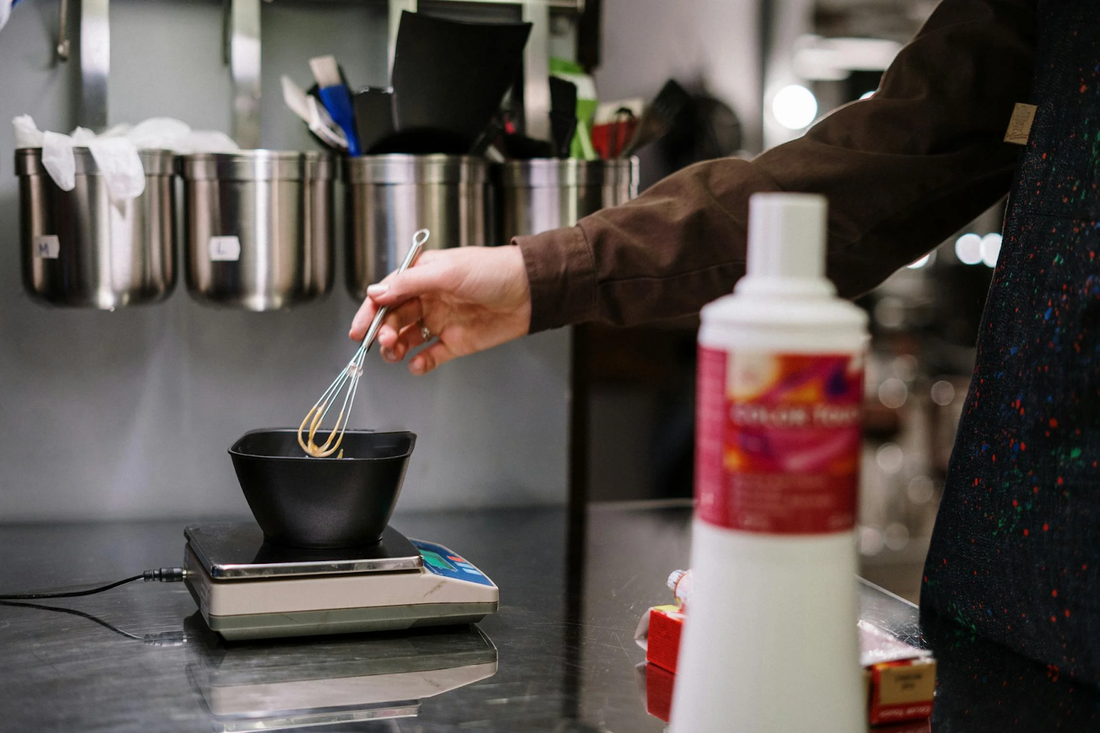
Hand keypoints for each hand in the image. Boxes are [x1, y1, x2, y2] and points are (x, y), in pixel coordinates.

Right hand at [350, 245, 531, 374]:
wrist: (530, 291)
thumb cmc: (493, 271)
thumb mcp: (448, 271)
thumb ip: (410, 283)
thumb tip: (376, 292)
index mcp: (423, 275)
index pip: (387, 293)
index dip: (370, 311)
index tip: (359, 329)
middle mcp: (428, 298)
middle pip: (394, 318)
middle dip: (383, 331)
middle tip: (383, 342)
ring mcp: (441, 321)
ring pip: (408, 338)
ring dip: (397, 348)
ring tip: (396, 354)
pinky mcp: (456, 342)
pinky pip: (431, 356)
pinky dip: (421, 363)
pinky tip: (417, 365)